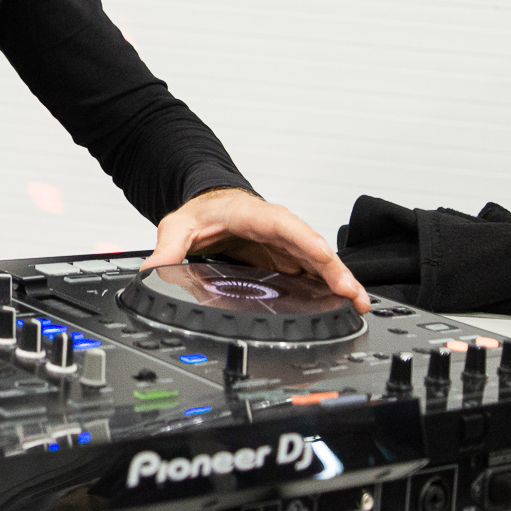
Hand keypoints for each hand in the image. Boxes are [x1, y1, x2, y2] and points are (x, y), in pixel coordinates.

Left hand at [142, 187, 370, 313]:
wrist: (211, 205)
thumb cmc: (202, 211)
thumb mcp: (178, 226)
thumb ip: (167, 248)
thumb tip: (152, 269)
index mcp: (255, 215)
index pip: (285, 226)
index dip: (307, 243)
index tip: (325, 259)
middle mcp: (278, 228)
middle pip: (311, 247)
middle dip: (336, 270)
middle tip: (355, 295)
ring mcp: (286, 244)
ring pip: (318, 260)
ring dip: (340, 280)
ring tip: (359, 304)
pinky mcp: (289, 258)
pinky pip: (314, 269)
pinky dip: (331, 284)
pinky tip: (344, 303)